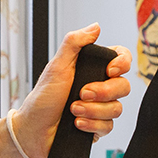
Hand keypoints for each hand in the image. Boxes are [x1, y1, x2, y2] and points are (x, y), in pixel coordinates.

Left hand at [0, 24, 130, 157]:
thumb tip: (95, 27)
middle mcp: (99, 87)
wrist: (34, 130)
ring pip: (116, 108)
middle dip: (103, 92)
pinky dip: (91, 124)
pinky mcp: (98, 127)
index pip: (121, 59)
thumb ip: (74, 43)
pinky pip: (108, 126)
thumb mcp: (57, 66)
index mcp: (91, 69)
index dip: (122, 63)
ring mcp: (99, 108)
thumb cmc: (42, 98)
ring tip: (73, 110)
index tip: (110, 70)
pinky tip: (77, 124)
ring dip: (93, 110)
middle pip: (124, 86)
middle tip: (81, 93)